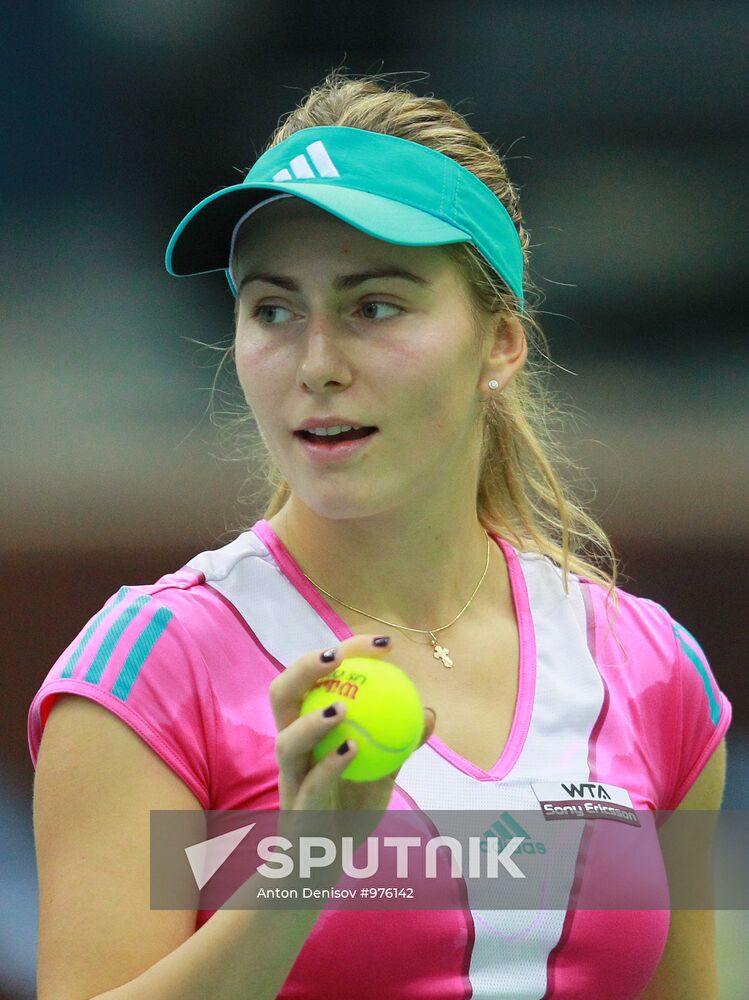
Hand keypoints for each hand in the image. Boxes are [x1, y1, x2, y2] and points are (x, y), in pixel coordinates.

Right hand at [269, 634, 435, 830]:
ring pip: (287, 743)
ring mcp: (290, 779)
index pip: (316, 677)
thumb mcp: (381, 771)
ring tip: (342, 709)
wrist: (324, 863)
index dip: (344, 652)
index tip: (382, 644)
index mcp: (306, 727)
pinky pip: (310, 786)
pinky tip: (353, 750)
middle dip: (305, 668)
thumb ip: (401, 743)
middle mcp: (292, 746)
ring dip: (312, 723)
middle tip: (339, 656)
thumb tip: (429, 713)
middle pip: (282, 695)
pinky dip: (330, 766)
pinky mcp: (297, 812)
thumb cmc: (348, 808)